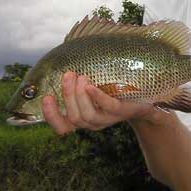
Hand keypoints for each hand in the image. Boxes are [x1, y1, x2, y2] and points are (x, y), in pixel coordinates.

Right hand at [41, 72, 156, 134]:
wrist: (144, 99)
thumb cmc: (113, 91)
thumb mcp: (93, 88)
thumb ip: (77, 82)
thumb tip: (59, 63)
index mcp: (82, 118)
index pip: (61, 126)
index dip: (51, 115)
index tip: (46, 97)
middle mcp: (92, 122)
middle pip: (73, 117)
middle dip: (67, 95)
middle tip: (68, 74)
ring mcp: (107, 119)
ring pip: (86, 116)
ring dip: (79, 96)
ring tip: (81, 77)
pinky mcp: (121, 112)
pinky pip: (107, 107)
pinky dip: (97, 97)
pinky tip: (91, 86)